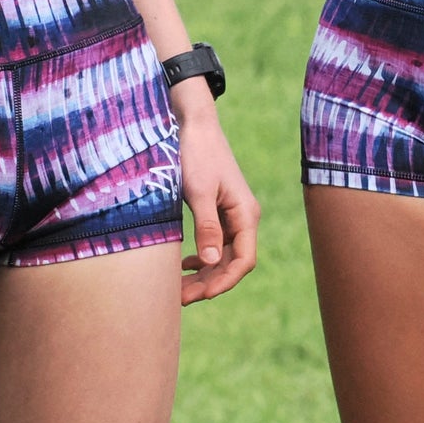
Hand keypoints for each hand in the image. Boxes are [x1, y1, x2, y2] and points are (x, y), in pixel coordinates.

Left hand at [173, 93, 259, 303]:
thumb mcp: (199, 191)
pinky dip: (201, 258)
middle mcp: (243, 217)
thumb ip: (206, 226)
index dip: (224, 282)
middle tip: (180, 298)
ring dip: (203, 273)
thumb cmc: (198, 154)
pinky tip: (184, 265)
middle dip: (209, 283)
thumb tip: (209, 262)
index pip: (243, 260)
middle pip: (231, 262)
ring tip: (178, 289)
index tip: (200, 295)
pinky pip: (214, 243)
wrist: (195, 124)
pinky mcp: (218, 210)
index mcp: (245, 214)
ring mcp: (231, 215)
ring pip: (221, 255)